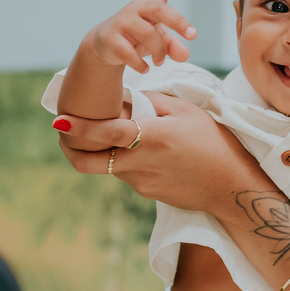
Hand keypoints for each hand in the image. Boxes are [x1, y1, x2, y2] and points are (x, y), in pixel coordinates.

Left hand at [55, 94, 261, 205]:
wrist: (229, 187)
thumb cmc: (213, 144)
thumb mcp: (186, 112)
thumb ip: (152, 102)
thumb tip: (124, 98)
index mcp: (152, 137)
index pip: (106, 133)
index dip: (80, 128)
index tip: (59, 121)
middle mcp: (141, 163)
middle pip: (90, 163)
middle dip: (72, 150)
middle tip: (68, 136)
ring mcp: (141, 182)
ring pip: (109, 166)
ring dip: (107, 151)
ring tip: (124, 136)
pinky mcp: (146, 193)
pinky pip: (127, 174)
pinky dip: (127, 161)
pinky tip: (146, 152)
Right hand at [85, 0, 195, 72]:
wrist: (105, 47)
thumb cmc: (137, 39)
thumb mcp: (158, 42)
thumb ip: (173, 46)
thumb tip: (185, 54)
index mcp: (152, 5)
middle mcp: (138, 8)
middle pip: (161, 10)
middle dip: (178, 22)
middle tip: (191, 35)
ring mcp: (123, 21)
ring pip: (148, 35)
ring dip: (158, 52)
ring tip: (159, 62)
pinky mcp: (111, 36)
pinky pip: (129, 51)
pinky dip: (140, 63)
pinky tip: (144, 68)